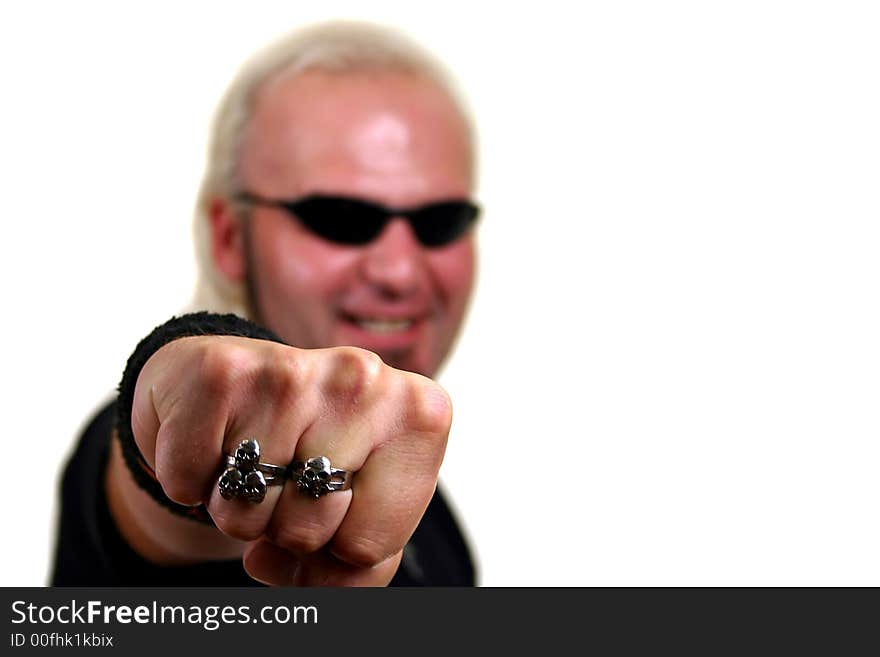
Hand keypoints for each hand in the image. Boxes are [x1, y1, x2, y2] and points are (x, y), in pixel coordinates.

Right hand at [130, 335, 451, 584]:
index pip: (366, 548)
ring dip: (237, 506)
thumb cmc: (312, 448)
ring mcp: (292, 369)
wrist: (236, 379)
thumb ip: (356, 569)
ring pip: (245, 514)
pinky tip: (216, 441)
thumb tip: (281, 573)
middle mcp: (365, 379)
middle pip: (307, 531)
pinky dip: (189, 480)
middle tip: (287, 478)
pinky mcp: (221, 372)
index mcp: (421, 414)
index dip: (337, 547)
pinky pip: (188, 482)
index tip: (335, 504)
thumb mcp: (362, 506)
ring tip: (253, 457)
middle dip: (286, 526)